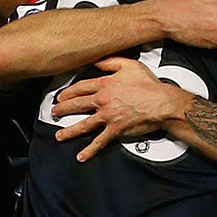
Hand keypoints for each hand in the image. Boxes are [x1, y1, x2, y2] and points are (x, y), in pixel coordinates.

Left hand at [52, 56, 192, 161]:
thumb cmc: (149, 85)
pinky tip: (81, 156)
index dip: (68, 92)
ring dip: (69, 131)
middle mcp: (102, 101)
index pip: (80, 88)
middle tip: (55, 112)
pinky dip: (89, 150)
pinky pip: (99, 142)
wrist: (162, 103)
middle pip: (76, 105)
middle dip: (62, 109)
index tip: (61, 96)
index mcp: (104, 85)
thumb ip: (111, 62)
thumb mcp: (130, 66)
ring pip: (83, 124)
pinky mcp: (115, 129)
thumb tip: (97, 61)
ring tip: (59, 135)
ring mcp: (107, 116)